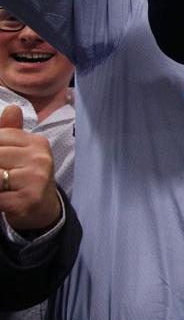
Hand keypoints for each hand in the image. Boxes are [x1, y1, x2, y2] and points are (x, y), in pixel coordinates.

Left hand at [0, 106, 60, 231]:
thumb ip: (10, 132)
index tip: (2, 161)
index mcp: (37, 143)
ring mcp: (36, 179)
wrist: (43, 210)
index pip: (1, 136)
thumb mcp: (20, 152)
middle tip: (0, 173)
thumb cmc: (26, 177)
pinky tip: (2, 199)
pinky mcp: (28, 199)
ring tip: (2, 184)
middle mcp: (40, 158)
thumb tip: (11, 109)